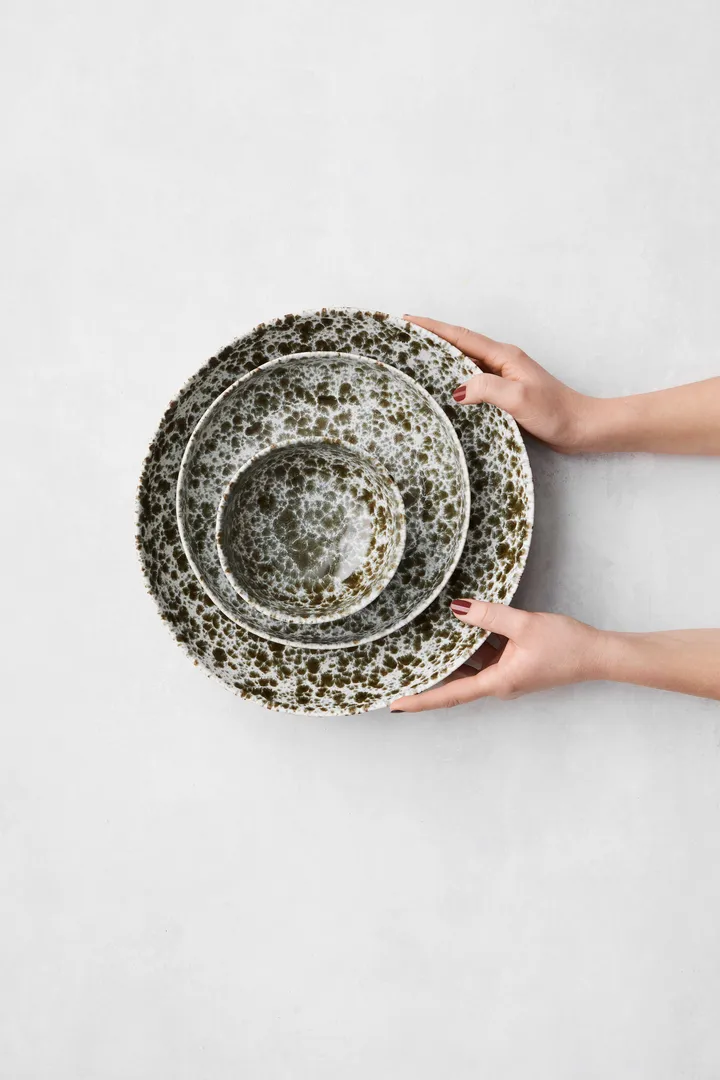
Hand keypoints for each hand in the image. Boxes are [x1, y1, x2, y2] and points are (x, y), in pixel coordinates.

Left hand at [390, 600, 604, 711]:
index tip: (395, 704)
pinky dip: (471, 646)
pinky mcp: (515, 665)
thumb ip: (491, 616)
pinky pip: (485, 657)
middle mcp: (499, 683)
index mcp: (498, 681)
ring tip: (420, 645)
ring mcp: (507, 675)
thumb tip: (458, 609)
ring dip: (450, 657)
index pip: (450, 694)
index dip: (421, 700)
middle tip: (398, 671)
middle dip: (429, 677)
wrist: (596, 654)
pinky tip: (459, 628)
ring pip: (470, 667)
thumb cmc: (565, 645)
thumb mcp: (525, 625)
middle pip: (456, 682)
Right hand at [405, 314, 594, 452]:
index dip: (432, 328)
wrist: (581, 427)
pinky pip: (472, 379)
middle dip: (430, 338)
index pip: (460, 337)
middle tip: (401, 338)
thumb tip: (456, 389)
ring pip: (464, 362)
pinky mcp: (504, 393)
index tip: (407, 320)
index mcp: (503, 356)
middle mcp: (501, 361)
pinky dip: (453, 377)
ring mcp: (503, 376)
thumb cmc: (555, 412)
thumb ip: (487, 389)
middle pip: (459, 344)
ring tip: (413, 359)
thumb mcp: (519, 399)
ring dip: (440, 357)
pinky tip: (442, 387)